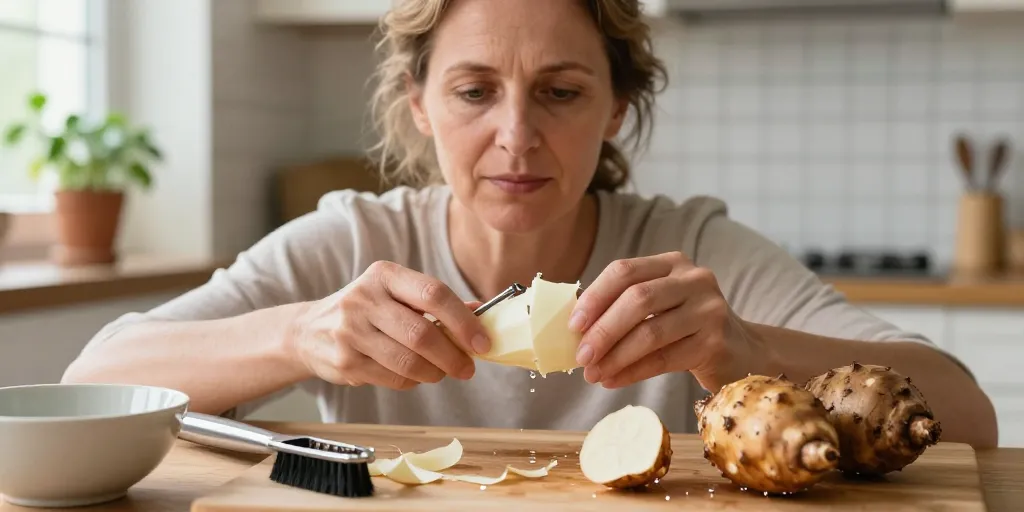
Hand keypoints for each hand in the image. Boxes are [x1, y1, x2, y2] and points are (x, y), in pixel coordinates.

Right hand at [289, 261, 490, 389]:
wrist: (307, 331)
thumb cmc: (366, 311)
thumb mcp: (395, 294)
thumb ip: (436, 302)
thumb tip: (482, 312)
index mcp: (384, 275)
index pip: (433, 293)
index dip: (464, 321)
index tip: (482, 342)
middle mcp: (364, 299)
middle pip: (422, 333)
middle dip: (453, 355)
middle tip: (468, 367)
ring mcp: (351, 332)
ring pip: (409, 362)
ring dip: (435, 372)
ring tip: (443, 372)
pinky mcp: (345, 362)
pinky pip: (393, 378)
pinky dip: (412, 381)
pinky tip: (414, 375)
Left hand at [568, 252, 768, 391]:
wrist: (742, 352)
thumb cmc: (687, 329)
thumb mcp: (660, 307)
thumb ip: (624, 308)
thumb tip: (574, 330)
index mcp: (673, 263)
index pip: (625, 271)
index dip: (595, 296)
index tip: (572, 325)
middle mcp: (695, 279)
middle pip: (637, 299)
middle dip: (603, 330)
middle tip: (580, 356)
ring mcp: (709, 309)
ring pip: (650, 332)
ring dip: (615, 356)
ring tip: (593, 374)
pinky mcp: (716, 342)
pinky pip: (665, 359)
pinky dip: (634, 371)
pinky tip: (614, 380)